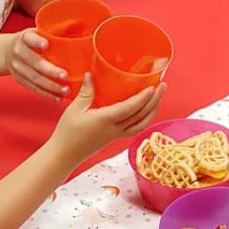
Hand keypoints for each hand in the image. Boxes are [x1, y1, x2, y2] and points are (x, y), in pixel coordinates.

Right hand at [8, 28, 68, 98]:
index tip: (46, 44)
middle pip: (34, 63)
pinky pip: (33, 88)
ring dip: (51, 86)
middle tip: (65, 75)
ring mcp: (17, 67)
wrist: (6, 51)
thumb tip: (79, 24)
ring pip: (34, 78)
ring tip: (65, 89)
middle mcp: (19, 52)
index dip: (37, 41)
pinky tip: (58, 97)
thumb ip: (53, 31)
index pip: (29, 38)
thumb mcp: (36, 31)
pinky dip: (46, 94)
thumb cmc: (30, 41)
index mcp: (24, 37)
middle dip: (50, 71)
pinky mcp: (19, 79)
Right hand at [49, 74, 165, 157]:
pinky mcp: (114, 137)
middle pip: (141, 116)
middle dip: (154, 101)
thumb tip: (92, 74)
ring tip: (158, 98)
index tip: (153, 87)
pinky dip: (144, 119)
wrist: (65, 154)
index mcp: (106, 120)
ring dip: (152, 111)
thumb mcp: (75, 109)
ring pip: (141, 124)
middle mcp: (115, 129)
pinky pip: (135, 128)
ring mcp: (116, 135)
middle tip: (163, 87)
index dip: (143, 98)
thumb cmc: (67, 133)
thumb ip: (86, 92)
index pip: (130, 108)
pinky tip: (145, 111)